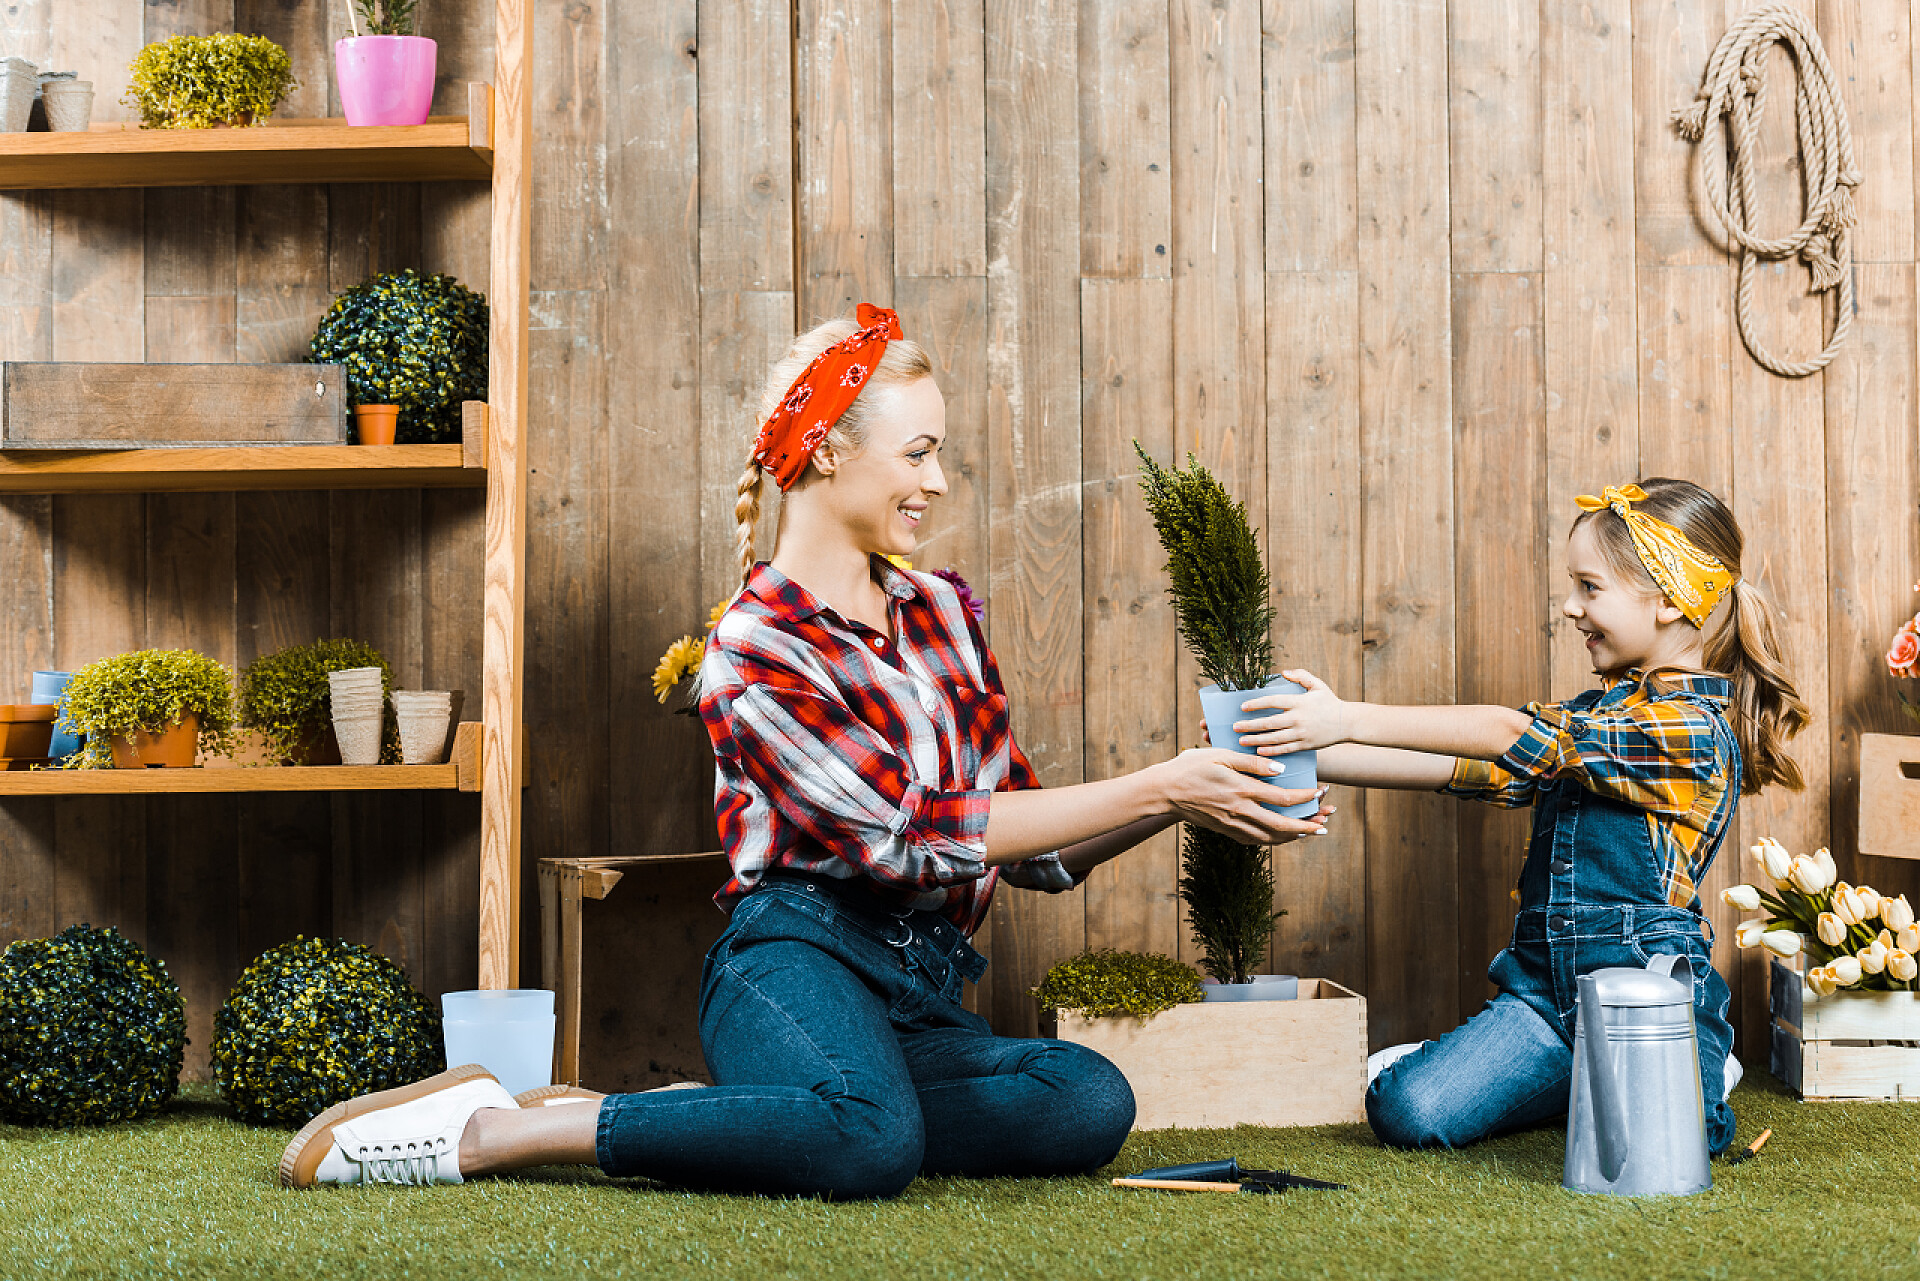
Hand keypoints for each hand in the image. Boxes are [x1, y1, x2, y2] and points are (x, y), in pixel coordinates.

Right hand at [1152, 748, 1332, 844]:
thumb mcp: (1220, 755)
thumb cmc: (1190, 767)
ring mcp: (1231, 824)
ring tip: (1308, 833)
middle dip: (1306, 827)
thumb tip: (1279, 769)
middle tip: (1324, 827)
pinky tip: (1279, 836)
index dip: (1304, 797)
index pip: (1281, 798)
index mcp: (1241, 790)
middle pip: (1281, 826)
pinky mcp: (1224, 830)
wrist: (1164, 791)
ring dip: (1292, 837)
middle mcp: (1239, 811)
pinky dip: (1271, 840)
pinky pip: (1253, 840)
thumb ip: (1251, 762)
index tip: (1319, 793)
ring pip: (1269, 838)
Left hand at [1232, 668, 1352, 754]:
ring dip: (1256, 740)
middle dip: (1250, 725)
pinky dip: (1271, 751)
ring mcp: (1301, 733)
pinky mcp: (1305, 745)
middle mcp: (1298, 718)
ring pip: (1274, 738)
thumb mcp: (1317, 685)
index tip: (1242, 707)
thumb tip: (1283, 672)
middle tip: (1235, 727)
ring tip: (1242, 740)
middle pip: (1269, 722)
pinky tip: (1259, 751)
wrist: (1348, 722)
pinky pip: (1285, 749)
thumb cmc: (1330, 702)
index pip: (1273, 701)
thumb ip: (1301, 676)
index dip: (1256, 704)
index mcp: (1299, 702)